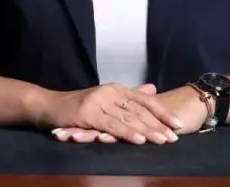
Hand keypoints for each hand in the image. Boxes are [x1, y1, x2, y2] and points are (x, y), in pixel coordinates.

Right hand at [38, 83, 183, 144]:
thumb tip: (152, 89)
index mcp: (117, 89)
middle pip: (139, 111)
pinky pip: (111, 125)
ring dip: (147, 131)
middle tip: (174, 137)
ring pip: (128, 119)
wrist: (51, 106)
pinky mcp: (88, 113)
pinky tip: (138, 140)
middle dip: (158, 125)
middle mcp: (111, 92)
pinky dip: (126, 133)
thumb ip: (130, 95)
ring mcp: (99, 102)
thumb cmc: (80, 105)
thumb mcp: (108, 98)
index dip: (162, 112)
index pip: (145, 101)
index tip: (178, 124)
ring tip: (162, 140)